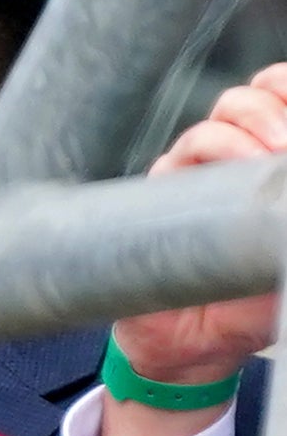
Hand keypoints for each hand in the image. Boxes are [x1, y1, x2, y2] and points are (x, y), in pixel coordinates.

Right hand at [112, 63, 286, 386]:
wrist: (193, 348)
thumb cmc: (249, 304)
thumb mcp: (280, 261)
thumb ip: (283, 229)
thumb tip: (286, 199)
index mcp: (268, 164)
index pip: (279, 96)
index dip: (286, 88)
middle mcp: (234, 158)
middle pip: (251, 96)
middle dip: (272, 109)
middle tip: (285, 146)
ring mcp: (195, 173)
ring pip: (216, 121)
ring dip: (242, 134)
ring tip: (262, 162)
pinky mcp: (161, 192)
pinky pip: (176, 159)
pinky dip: (202, 159)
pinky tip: (220, 183)